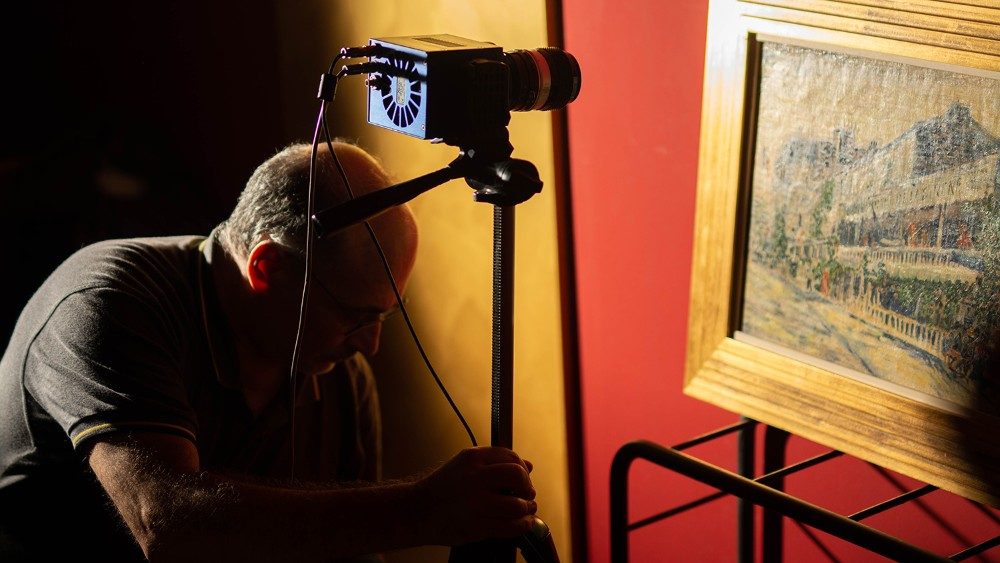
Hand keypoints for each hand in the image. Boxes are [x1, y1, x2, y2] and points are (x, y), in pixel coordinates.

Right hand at [412, 447, 536, 545]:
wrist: (416, 511)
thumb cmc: (443, 488)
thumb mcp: (465, 465)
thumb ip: (495, 463)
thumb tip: (528, 465)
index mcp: (472, 458)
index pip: (511, 456)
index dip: (522, 469)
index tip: (522, 478)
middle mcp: (475, 478)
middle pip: (518, 476)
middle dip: (526, 486)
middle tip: (525, 493)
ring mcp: (476, 504)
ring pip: (518, 505)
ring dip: (526, 509)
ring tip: (525, 510)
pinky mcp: (477, 527)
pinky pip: (511, 526)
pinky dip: (522, 525)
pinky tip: (521, 523)